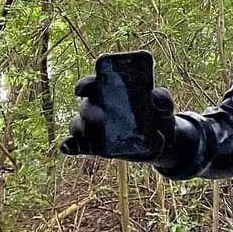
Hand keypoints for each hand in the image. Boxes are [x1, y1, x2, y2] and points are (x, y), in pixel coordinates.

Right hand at [61, 67, 175, 161]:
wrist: (161, 139)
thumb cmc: (158, 114)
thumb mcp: (164, 105)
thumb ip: (162, 99)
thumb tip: (154, 97)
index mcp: (110, 92)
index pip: (93, 84)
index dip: (86, 84)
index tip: (83, 89)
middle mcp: (98, 107)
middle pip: (86, 105)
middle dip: (89, 110)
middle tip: (100, 116)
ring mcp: (94, 128)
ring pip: (78, 125)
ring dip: (80, 128)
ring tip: (88, 133)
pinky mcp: (93, 146)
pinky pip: (76, 145)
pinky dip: (70, 146)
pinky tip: (68, 147)